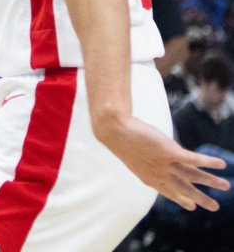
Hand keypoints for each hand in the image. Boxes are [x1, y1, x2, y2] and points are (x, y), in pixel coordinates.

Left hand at [100, 115, 227, 211]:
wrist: (115, 130)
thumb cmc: (122, 138)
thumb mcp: (133, 154)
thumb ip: (145, 161)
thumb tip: (153, 155)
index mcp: (150, 178)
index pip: (169, 192)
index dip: (181, 200)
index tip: (191, 207)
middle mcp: (161, 175)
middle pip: (186, 189)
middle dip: (201, 198)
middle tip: (215, 207)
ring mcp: (167, 165)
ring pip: (194, 176)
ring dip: (211, 182)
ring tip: (226, 186)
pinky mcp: (171, 152)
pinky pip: (195, 159)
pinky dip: (209, 162)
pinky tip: (221, 164)